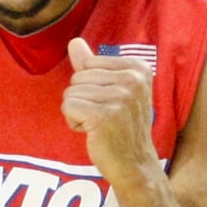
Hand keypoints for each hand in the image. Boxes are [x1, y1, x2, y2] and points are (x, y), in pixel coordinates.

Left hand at [63, 38, 157, 182]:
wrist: (135, 164)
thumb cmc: (121, 127)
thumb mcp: (111, 91)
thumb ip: (92, 66)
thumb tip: (74, 41)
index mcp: (138, 68)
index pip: (88, 63)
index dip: (90, 86)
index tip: (110, 103)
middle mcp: (132, 80)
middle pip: (78, 76)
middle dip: (82, 99)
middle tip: (105, 118)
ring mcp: (120, 97)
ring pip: (71, 92)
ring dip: (78, 112)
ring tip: (100, 125)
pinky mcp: (104, 115)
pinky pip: (68, 106)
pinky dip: (73, 121)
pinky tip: (92, 131)